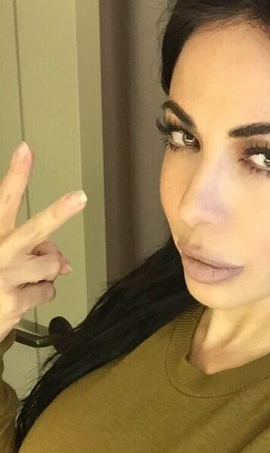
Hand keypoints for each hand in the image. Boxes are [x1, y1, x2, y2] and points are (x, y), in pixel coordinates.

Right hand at [0, 142, 85, 342]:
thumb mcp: (2, 258)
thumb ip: (30, 251)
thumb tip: (63, 264)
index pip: (4, 199)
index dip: (16, 174)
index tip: (25, 150)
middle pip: (35, 230)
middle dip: (59, 213)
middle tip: (79, 197)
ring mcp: (5, 278)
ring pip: (52, 266)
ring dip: (46, 273)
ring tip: (24, 279)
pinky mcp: (14, 303)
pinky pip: (48, 291)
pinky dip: (40, 294)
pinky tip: (20, 296)